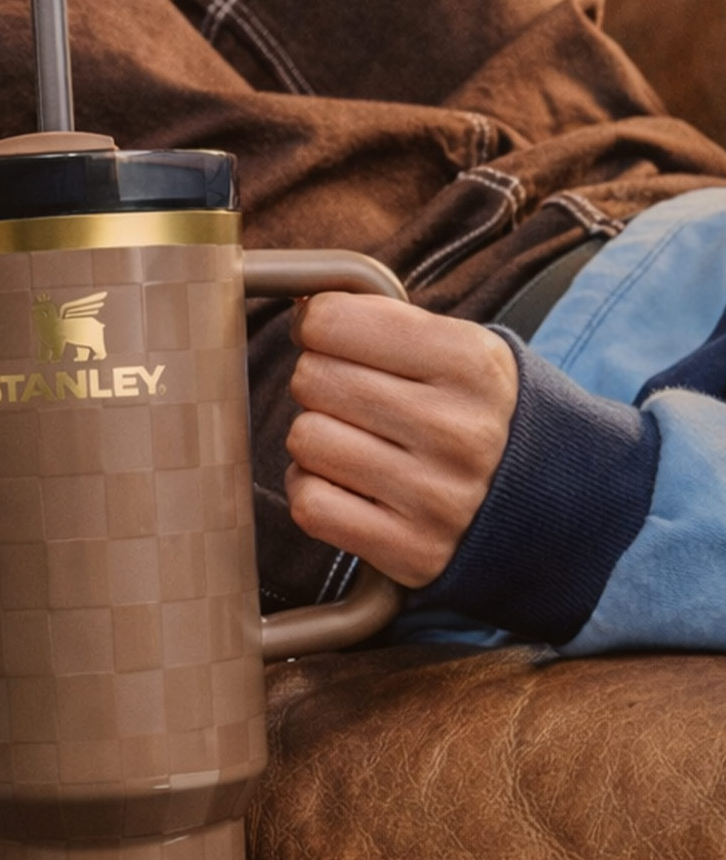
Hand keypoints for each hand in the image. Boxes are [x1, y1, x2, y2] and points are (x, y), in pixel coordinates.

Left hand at [284, 293, 518, 588]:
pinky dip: (314, 493)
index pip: (332, 322)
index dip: (318, 327)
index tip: (332, 341)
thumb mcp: (462, 350)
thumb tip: (301, 310)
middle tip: (351, 400)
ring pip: (306, 440)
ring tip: (358, 445)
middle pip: (312, 379)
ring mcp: (435, 496)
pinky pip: (311, 505)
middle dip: (319, 384)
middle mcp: (456, 429)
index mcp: (470, 363)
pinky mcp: (411, 550)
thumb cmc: (480, 415)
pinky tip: (346, 487)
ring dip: (316, 442)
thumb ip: (385, 322)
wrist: (558, 505)